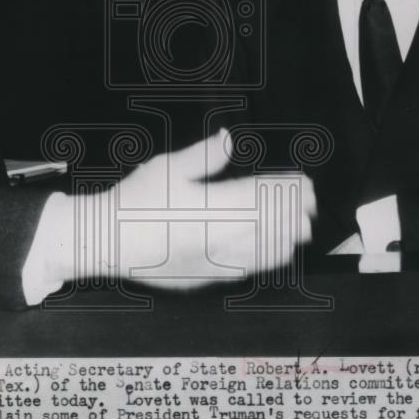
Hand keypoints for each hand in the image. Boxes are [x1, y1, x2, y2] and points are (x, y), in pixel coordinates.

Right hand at [106, 129, 316, 289]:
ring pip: (261, 251)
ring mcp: (210, 261)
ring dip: (285, 237)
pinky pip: (245, 271)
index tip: (304, 183)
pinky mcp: (203, 279)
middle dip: (292, 212)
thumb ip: (202, 156)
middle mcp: (214, 236)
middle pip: (267, 224)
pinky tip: (277, 254)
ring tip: (303, 228)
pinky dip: (266, 260)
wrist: (106, 241)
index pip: (259, 196)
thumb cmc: (133, 201)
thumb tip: (229, 139)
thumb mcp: (166, 168)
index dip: (286, 189)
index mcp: (208, 205)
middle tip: (312, 203)